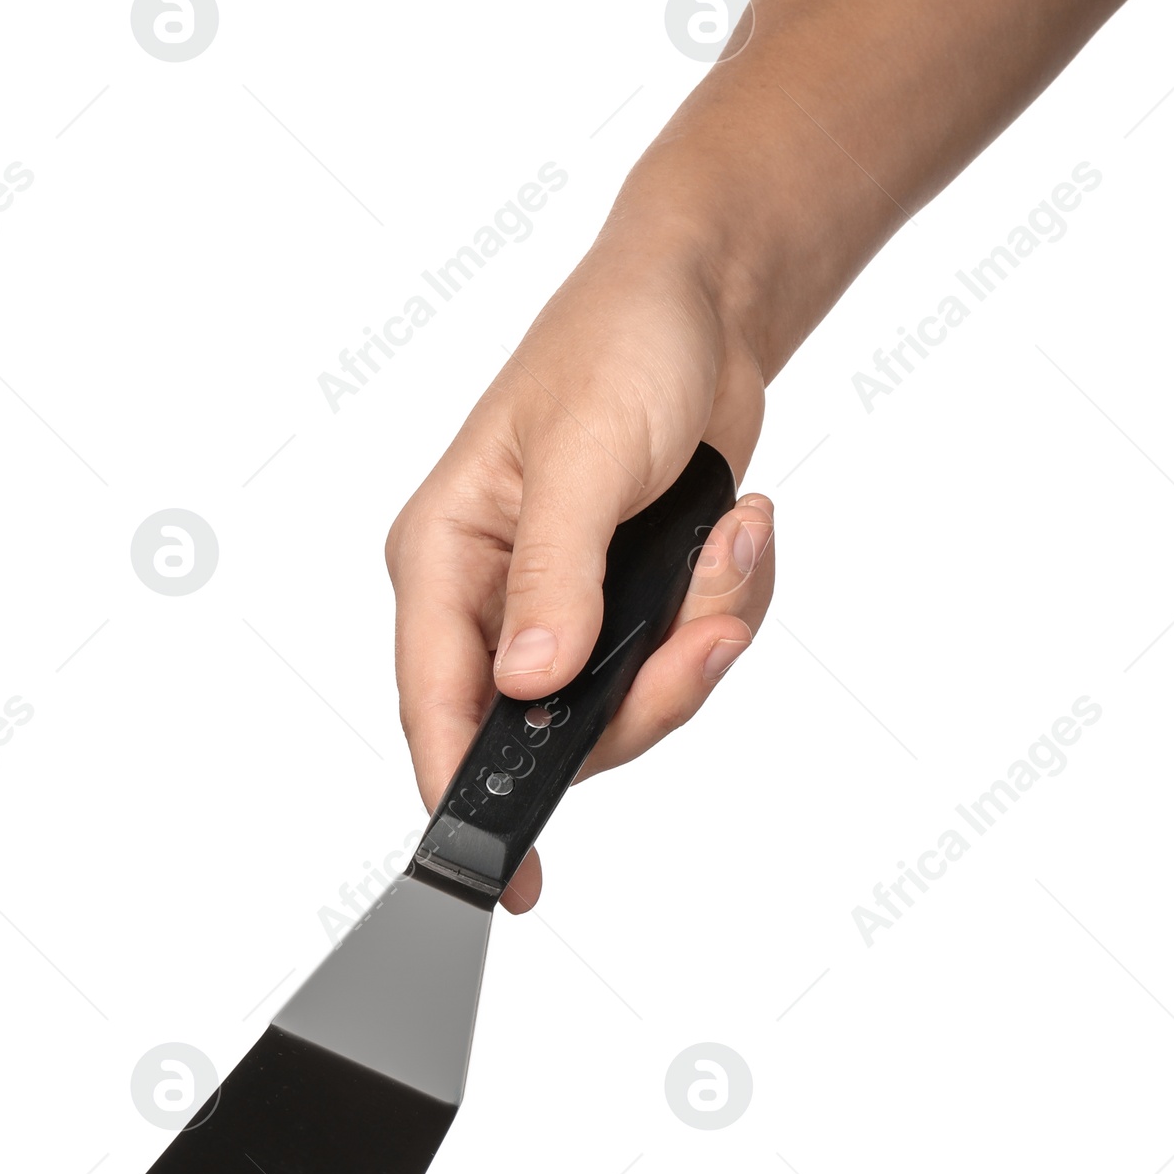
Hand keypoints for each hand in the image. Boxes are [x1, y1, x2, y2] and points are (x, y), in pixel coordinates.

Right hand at [385, 236, 773, 911]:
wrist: (703, 299)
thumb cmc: (620, 342)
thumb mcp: (582, 454)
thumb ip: (554, 577)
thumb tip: (531, 684)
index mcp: (445, 557)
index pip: (438, 703)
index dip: (465, 793)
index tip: (510, 875)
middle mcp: (494, 596)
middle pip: (551, 726)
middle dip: (647, 696)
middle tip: (704, 637)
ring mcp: (564, 607)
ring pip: (626, 704)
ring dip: (699, 640)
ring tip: (730, 543)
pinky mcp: (627, 603)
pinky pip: (680, 662)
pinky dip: (726, 611)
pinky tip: (736, 535)